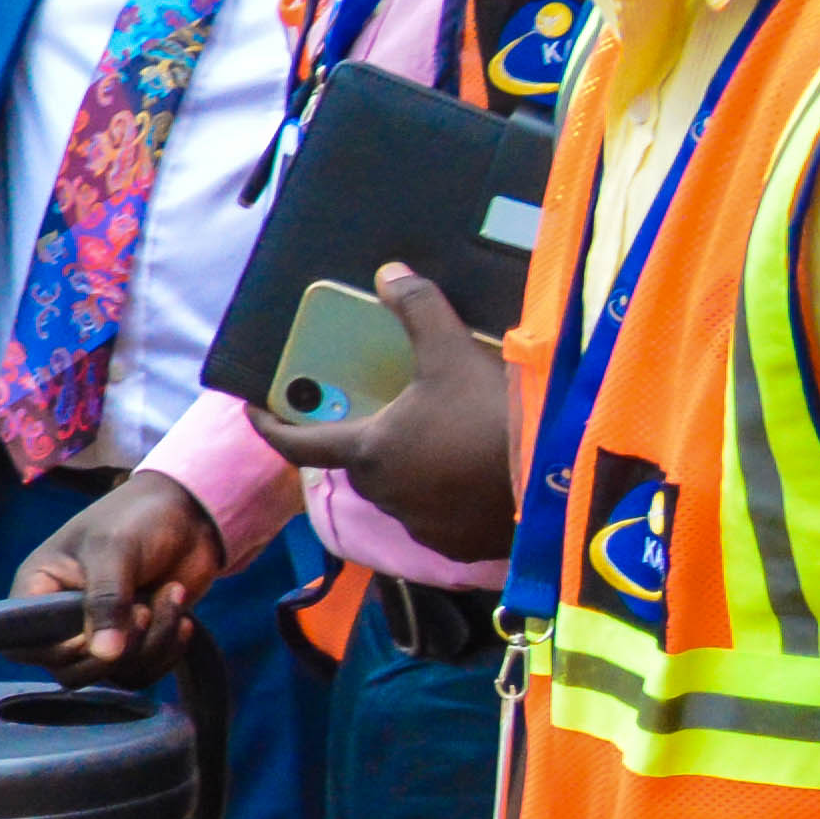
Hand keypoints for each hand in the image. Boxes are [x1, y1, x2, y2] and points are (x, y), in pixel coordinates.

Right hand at [15, 470, 226, 674]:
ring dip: (152, 644)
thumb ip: (105, 601)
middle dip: (117, 650)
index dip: (59, 650)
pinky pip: (140, 673)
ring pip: (112, 673)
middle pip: (70, 671)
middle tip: (144, 610)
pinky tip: (182, 616)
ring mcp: (99, 633)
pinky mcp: (133, 642)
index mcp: (38, 590)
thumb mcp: (114, 550)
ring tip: (171, 595)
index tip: (95, 627)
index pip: (24, 646)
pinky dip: (166, 652)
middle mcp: (60, 619)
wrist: (190, 514)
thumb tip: (105, 655)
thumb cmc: (136, 518)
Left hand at [254, 266, 517, 561]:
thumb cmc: (495, 416)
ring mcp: (420, 526)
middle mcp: (383, 495)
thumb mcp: (453, 352)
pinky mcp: (457, 545)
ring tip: (440, 439)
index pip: (298, 443)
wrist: (561, 480)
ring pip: (399, 492)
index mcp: (368, 451)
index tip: (258, 412)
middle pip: (358, 464)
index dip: (272, 426)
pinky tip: (472, 474)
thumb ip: (418, 309)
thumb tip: (389, 272)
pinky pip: (437, 518)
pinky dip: (445, 497)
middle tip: (386, 413)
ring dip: (409, 469)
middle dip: (365, 440)